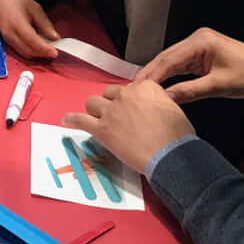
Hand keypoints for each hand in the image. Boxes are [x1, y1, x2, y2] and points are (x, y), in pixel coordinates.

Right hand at [0, 0, 60, 60]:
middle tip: (54, 52)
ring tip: (47, 49)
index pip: (31, 40)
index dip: (43, 48)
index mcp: (17, 23)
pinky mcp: (7, 41)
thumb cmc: (18, 1)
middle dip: (42, 53)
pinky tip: (38, 47)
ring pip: (24, 53)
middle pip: (28, 50)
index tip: (55, 53)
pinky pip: (20, 51)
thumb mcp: (36, 9)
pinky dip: (31, 51)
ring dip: (37, 54)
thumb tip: (54, 37)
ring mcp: (7, 39)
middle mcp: (10, 33)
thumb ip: (45, 24)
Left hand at [62, 81, 194, 173]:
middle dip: (112, 104)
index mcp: (145, 87)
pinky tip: (66, 120)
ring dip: (95, 110)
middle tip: (119, 118)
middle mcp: (125, 95)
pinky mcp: (102, 129)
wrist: (170, 155)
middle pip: (109, 93)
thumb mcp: (173, 109)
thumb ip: (157, 101)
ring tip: (97, 119)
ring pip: (93, 102)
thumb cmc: (177, 136)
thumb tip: (151, 106)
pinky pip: (80, 120)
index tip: (133, 110)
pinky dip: (72, 119)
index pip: (129, 88)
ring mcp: (111, 111)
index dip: (130, 100)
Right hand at [134, 28, 243, 104]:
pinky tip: (158, 86)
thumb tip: (164, 99)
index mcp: (200, 41)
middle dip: (150, 74)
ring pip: (171, 61)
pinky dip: (169, 75)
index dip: (151, 75)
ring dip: (157, 75)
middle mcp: (196, 39)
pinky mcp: (202, 54)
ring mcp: (199, 46)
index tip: (136, 89)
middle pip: (166, 58)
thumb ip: (189, 91)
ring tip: (140, 90)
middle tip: (131, 91)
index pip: (168, 59)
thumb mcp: (218, 86)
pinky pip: (180, 65)